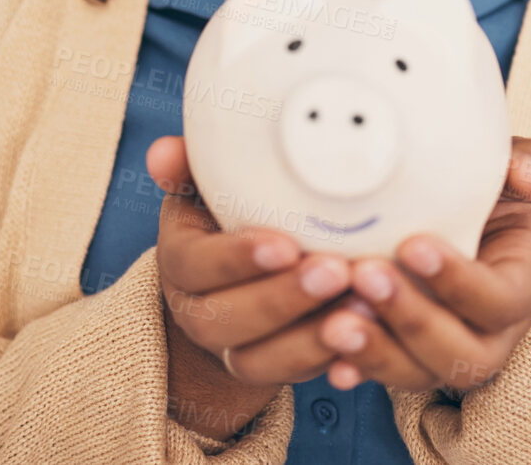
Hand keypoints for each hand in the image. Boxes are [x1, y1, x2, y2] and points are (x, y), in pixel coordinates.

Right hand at [147, 135, 359, 440]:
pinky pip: (297, 378)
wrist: (233, 278)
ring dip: (311, 338)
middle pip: (228, 321)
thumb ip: (189, 167)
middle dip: (283, 299)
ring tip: (360, 306)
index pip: (198, 266)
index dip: (238, 259)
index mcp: (180, 263)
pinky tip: (366, 337)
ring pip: (261, 361)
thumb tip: (163, 151)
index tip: (285, 244)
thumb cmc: (226, 214)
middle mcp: (198, 314)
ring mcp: (233, 349)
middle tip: (336, 271)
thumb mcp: (204, 186)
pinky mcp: (273, 371)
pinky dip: (332, 362)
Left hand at [315, 137, 530, 393]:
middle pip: (461, 353)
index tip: (413, 244)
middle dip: (411, 319)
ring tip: (334, 321)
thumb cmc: (490, 196)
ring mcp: (444, 352)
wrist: (459, 218)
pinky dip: (356, 370)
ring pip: (418, 374)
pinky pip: (382, 377)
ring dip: (377, 352)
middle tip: (366, 276)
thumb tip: (529, 174)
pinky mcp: (405, 358)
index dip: (458, 280)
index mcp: (519, 288)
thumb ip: (529, 163)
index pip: (498, 300)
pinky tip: (329, 362)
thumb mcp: (515, 174)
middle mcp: (488, 334)